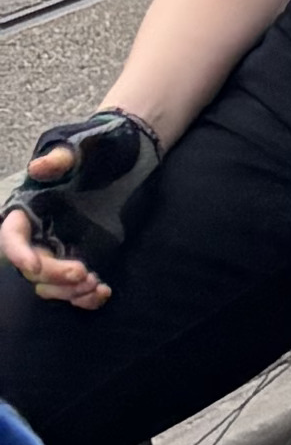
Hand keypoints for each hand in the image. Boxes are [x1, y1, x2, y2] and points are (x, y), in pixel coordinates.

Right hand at [8, 108, 155, 310]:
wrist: (126, 157)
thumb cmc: (96, 149)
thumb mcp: (79, 147)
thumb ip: (59, 158)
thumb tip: (38, 167)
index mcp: (28, 210)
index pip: (11, 236)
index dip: (17, 253)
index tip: (35, 266)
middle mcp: (39, 234)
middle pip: (33, 266)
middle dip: (54, 275)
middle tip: (83, 273)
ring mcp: (60, 249)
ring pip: (50, 284)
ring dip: (68, 291)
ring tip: (94, 285)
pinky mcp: (82, 258)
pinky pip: (74, 287)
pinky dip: (85, 297)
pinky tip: (102, 293)